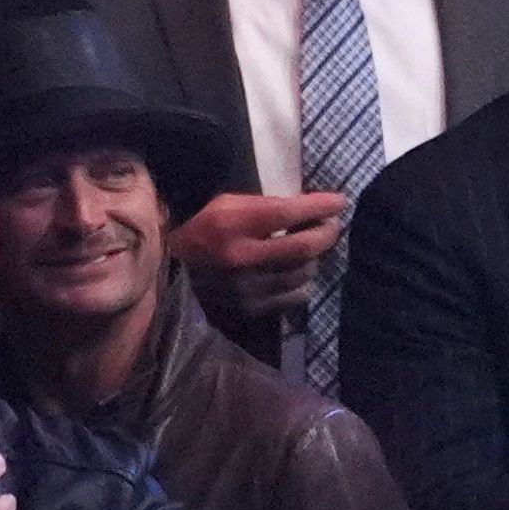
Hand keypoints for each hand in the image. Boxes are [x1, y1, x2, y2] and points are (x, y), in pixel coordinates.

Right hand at [171, 190, 352, 323]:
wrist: (169, 271)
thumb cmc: (201, 229)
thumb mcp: (227, 204)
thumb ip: (266, 207)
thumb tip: (309, 209)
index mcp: (234, 224)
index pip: (290, 212)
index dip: (321, 206)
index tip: (340, 201)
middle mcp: (243, 258)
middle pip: (305, 245)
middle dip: (328, 232)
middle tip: (334, 224)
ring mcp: (247, 287)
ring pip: (303, 271)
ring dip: (315, 257)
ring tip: (314, 246)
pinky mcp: (250, 309)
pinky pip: (293, 295)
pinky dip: (302, 280)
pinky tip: (299, 270)